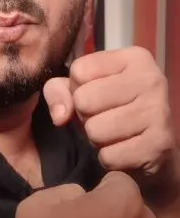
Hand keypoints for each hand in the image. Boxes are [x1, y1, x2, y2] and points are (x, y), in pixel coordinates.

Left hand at [43, 47, 175, 183]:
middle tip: (105, 119)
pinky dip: (109, 159)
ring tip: (114, 135)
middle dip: (86, 116)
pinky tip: (124, 150)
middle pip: (84, 100)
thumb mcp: (84, 89)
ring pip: (94, 130)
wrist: (155, 149)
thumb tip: (60, 116)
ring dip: (96, 139)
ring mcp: (158, 110)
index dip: (77, 89)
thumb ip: (58, 90)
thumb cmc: (116, 112)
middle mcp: (150, 78)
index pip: (79, 70)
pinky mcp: (158, 143)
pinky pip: (109, 155)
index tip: (98, 97)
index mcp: (134, 58)